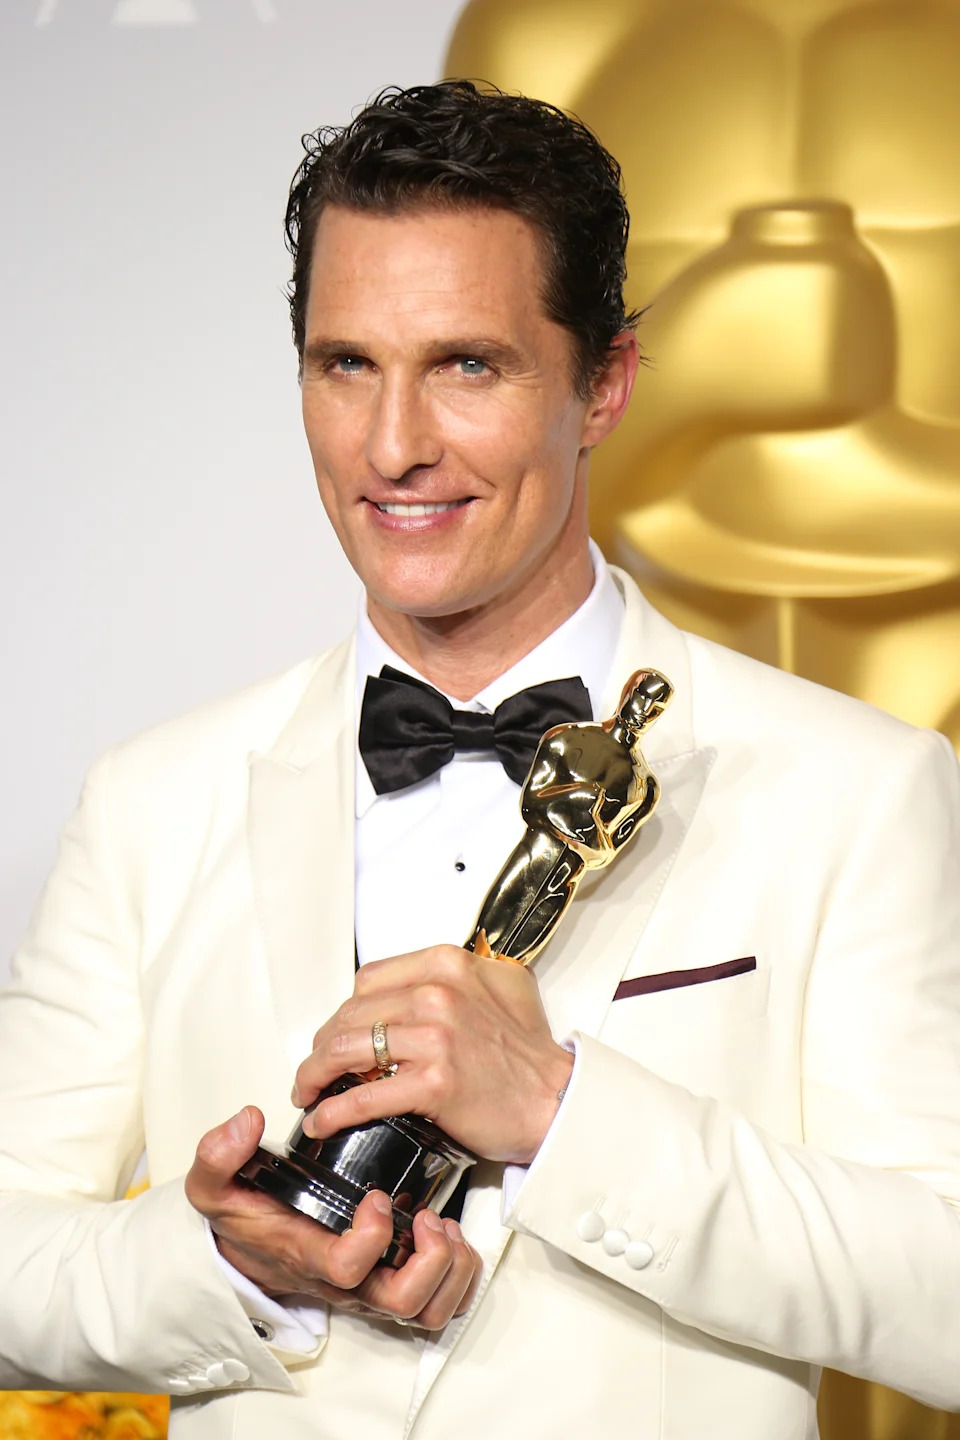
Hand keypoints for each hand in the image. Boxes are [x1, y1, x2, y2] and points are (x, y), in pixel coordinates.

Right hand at [185, 1105, 481, 1328]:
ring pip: (429, 1309)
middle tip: (423, 1216)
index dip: (369, 1236)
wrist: (250, 1251)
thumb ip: (218, 1155)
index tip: (373, 1196)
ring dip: (450, 1269)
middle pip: (402, 1302)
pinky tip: (448, 1233)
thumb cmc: (246, 1220)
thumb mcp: (215, 1186)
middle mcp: (348, 1281)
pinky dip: (458, 1274)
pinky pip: (439, 1301)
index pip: (346, 1268)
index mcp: (309, 1255)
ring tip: (441, 1224)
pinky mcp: (391, 1280)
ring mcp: (373, 1286)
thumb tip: (247, 1121)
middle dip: (428, 1260)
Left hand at [293, 944, 573, 1164]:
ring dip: (313, 1076)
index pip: (368, 980)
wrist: (556, 1098)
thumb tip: (416, 979)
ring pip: (344, 1050)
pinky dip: (332, 1111)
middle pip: (349, 1015)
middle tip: (314, 1068)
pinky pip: (363, 1096)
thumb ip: (458, 971)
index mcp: (447, 964)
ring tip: (308, 1092)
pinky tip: (323, 1119)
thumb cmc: (529, 1051)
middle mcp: (437, 993)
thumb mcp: (501, 983)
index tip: (337, 1031)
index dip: (344, 1011)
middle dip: (320, 1046)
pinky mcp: (434, 1082)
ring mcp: (435, 1037)